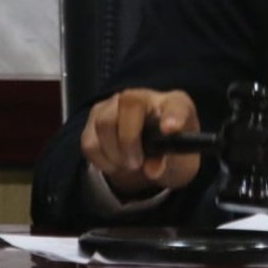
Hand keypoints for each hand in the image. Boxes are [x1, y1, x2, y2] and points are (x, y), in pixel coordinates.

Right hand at [81, 88, 200, 196]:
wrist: (148, 158)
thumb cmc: (168, 154)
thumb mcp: (178, 165)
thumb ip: (169, 166)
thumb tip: (153, 170)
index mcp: (175, 105)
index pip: (176, 104)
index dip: (173, 116)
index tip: (170, 130)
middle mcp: (144, 97)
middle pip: (129, 104)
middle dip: (129, 139)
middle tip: (136, 164)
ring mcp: (116, 104)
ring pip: (104, 123)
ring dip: (114, 153)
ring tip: (127, 164)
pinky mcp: (95, 117)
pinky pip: (90, 141)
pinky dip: (100, 159)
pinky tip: (115, 162)